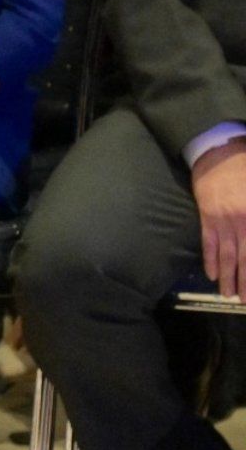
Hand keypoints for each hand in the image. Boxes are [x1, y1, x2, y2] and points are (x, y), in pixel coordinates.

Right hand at [192, 141, 245, 297]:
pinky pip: (208, 243)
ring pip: (226, 255)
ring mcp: (222, 221)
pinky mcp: (207, 218)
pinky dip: (210, 260)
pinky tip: (211, 275)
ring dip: (227, 277)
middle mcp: (242, 222)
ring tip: (228, 295)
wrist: (220, 154)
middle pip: (245, 258)